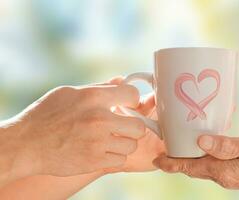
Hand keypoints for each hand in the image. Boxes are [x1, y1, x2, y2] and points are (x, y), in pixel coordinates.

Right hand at [0, 79, 145, 183]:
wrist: (26, 144)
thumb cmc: (47, 114)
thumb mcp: (70, 92)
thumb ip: (99, 87)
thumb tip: (122, 80)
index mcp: (93, 98)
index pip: (133, 95)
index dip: (132, 100)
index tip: (126, 105)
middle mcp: (99, 119)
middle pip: (139, 126)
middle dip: (134, 126)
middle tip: (123, 126)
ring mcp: (97, 142)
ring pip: (132, 145)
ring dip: (124, 142)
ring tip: (111, 139)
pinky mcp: (94, 161)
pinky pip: (120, 160)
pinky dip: (115, 156)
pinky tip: (103, 150)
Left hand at [154, 134, 238, 198]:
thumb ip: (225, 145)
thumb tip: (200, 141)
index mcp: (223, 170)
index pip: (190, 167)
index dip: (171, 163)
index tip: (156, 160)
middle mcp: (222, 176)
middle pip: (192, 168)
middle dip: (176, 161)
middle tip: (163, 149)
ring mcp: (229, 177)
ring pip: (201, 167)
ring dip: (188, 160)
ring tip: (178, 147)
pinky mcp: (235, 174)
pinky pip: (212, 166)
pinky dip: (201, 159)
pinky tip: (202, 148)